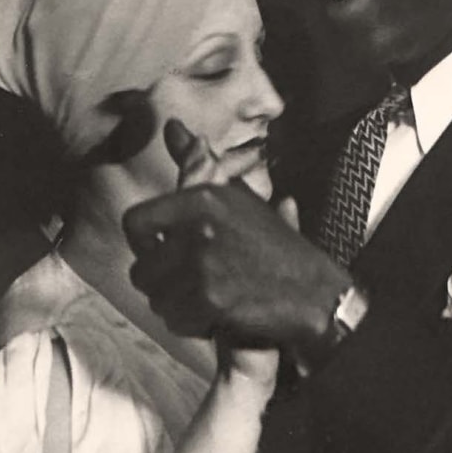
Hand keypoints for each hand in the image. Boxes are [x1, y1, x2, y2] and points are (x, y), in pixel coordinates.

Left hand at [161, 121, 290, 400]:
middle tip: (195, 285)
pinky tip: (217, 317)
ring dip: (177, 307)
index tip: (164, 256)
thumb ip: (198, 165)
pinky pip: (175, 320)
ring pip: (157, 298)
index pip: (135, 223)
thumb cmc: (277, 248)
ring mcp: (204, 265)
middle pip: (142, 269)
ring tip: (209, 300)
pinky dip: (192, 326)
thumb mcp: (239, 197)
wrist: (316, 294)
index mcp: (202, 198)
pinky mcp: (211, 300)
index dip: (144, 246)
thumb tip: (170, 126)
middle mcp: (199, 227)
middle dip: (163, 284)